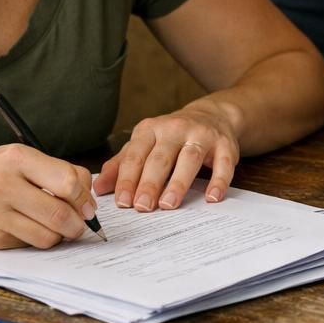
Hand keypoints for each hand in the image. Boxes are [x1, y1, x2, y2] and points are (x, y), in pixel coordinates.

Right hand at [0, 144, 97, 248]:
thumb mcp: (15, 158)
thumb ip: (52, 171)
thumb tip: (87, 197)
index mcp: (16, 158)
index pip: (68, 181)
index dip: (84, 198)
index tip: (87, 206)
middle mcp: (2, 183)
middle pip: (60, 214)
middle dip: (78, 224)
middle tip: (79, 225)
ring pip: (46, 236)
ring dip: (58, 237)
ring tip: (54, 228)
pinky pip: (25, 245)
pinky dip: (32, 240)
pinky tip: (24, 228)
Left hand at [94, 98, 241, 211]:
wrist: (212, 115)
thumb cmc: (172, 137)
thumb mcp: (144, 144)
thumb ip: (122, 165)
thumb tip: (98, 188)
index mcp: (151, 130)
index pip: (136, 155)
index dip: (127, 179)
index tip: (122, 202)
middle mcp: (175, 128)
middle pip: (160, 158)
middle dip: (149, 183)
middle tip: (142, 207)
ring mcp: (202, 135)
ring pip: (188, 159)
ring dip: (178, 183)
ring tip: (169, 205)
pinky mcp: (224, 144)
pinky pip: (223, 163)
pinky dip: (218, 181)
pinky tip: (211, 198)